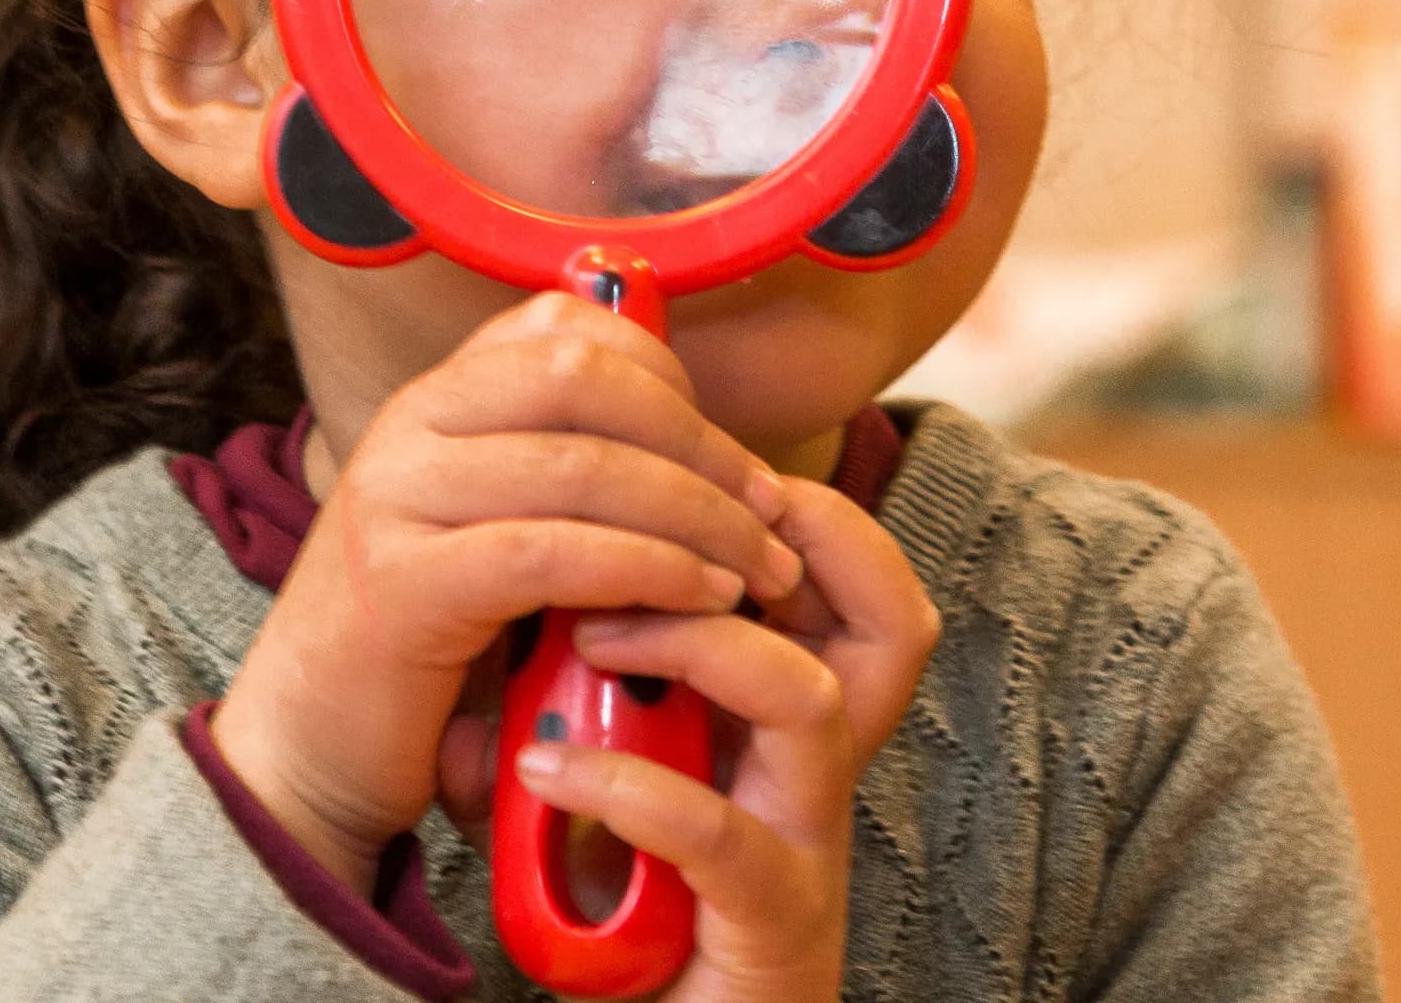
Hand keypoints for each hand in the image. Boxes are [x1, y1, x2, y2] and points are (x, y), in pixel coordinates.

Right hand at [210, 294, 802, 895]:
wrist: (310, 746)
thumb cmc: (429, 644)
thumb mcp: (494, 528)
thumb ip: (561, 472)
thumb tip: (683, 425)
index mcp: (437, 399)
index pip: (566, 330)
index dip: (668, 377)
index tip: (730, 455)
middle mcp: (410, 426)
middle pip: (583, 377)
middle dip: (698, 441)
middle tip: (770, 510)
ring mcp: (397, 498)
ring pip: (581, 465)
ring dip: (697, 515)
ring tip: (758, 569)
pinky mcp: (403, 586)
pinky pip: (550, 551)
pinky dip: (645, 568)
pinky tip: (700, 598)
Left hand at [442, 475, 942, 1001]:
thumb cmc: (633, 906)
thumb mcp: (607, 773)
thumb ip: (580, 697)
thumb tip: (508, 600)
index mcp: (793, 725)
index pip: (864, 589)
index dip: (810, 515)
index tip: (690, 475)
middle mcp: (822, 775)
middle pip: (892, 625)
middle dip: (797, 547)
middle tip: (664, 528)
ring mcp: (806, 847)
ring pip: (806, 701)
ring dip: (696, 644)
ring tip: (590, 636)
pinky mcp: (770, 925)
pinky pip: (719, 834)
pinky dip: (627, 789)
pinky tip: (546, 773)